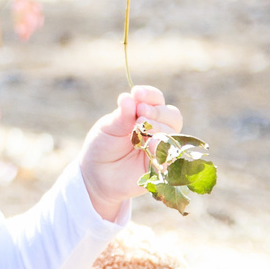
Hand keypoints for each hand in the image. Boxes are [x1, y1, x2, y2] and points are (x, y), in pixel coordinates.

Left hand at [80, 85, 179, 222]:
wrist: (97, 175)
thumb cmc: (102, 146)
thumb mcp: (108, 128)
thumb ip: (121, 115)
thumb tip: (128, 97)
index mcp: (144, 113)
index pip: (156, 99)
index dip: (149, 95)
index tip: (136, 93)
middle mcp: (157, 128)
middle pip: (171, 114)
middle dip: (156, 112)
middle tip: (139, 114)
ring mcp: (161, 147)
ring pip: (173, 133)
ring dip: (159, 128)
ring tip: (141, 129)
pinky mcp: (162, 165)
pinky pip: (171, 156)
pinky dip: (162, 148)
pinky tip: (151, 145)